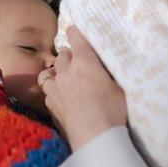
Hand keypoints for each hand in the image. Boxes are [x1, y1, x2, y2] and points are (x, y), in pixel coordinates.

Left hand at [39, 26, 126, 150]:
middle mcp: (66, 73)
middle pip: (62, 56)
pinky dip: (52, 91)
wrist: (94, 138)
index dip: (75, 33)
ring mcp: (55, 89)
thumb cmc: (113, 111)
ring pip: (48, 73)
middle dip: (68, 55)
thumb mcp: (120, 87)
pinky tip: (59, 96)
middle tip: (76, 59)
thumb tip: (111, 66)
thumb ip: (112, 74)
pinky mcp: (50, 106)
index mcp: (85, 63)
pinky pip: (47, 92)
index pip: (77, 40)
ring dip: (54, 72)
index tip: (73, 28)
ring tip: (61, 76)